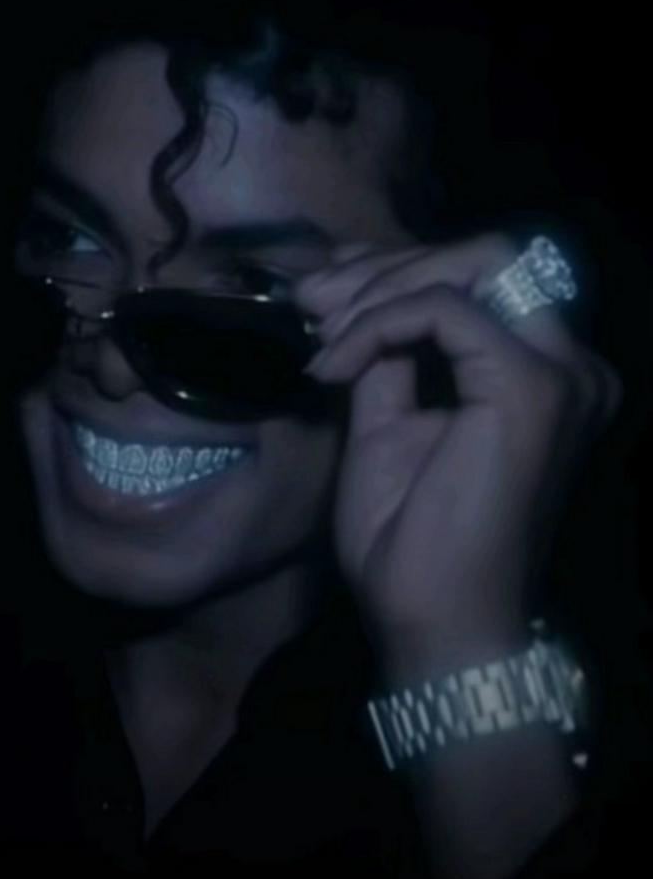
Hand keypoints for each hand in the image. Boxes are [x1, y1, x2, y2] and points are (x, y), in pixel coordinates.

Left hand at [292, 233, 622, 671]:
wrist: (432, 623)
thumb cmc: (410, 542)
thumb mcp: (385, 426)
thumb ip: (385, 359)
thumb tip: (353, 302)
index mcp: (539, 374)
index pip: (480, 278)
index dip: (396, 268)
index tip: (322, 296)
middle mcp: (567, 364)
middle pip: (483, 254)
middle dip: (382, 267)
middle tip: (311, 301)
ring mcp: (559, 373)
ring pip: (473, 262)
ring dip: (379, 288)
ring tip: (318, 330)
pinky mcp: (530, 388)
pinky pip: (443, 309)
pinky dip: (377, 324)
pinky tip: (332, 365)